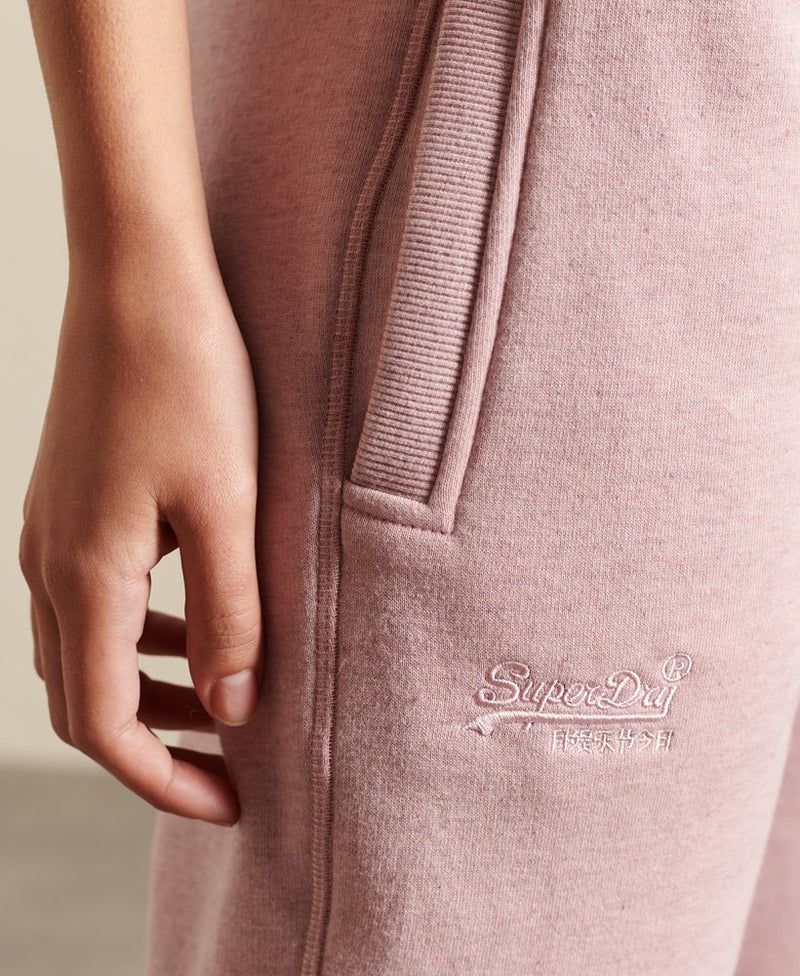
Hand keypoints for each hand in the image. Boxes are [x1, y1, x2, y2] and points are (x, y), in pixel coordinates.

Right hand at [18, 260, 261, 826]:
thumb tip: (233, 708)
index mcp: (86, 576)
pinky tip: (198, 616)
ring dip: (153, 688)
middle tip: (233, 766)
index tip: (230, 805)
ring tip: (226, 698)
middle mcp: (52, 563)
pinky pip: (100, 597)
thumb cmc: (189, 379)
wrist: (140, 277)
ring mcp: (54, 530)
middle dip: (159, 746)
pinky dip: (145, 632)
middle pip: (88, 696)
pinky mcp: (74, 500)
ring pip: (91, 649)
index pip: (105, 725)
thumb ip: (231, 612)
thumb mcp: (227, 505)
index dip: (164, 781)